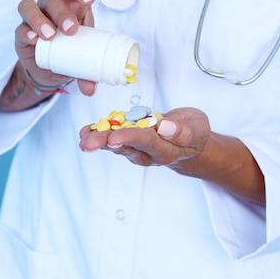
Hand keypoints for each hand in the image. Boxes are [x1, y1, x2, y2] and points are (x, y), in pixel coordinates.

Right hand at [16, 0, 96, 95]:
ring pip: (31, 7)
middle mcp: (53, 6)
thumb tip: (91, 90)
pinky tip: (34, 40)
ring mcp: (35, 17)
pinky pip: (20, 27)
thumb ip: (90, 73)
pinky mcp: (22, 32)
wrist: (53, 68)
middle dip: (62, 13)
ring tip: (50, 36)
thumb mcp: (86, 58)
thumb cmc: (75, 50)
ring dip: (40, 20)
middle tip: (71, 30)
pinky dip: (27, 32)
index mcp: (73, 3)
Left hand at [78, 107, 210, 166]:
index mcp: (166, 149)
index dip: (129, 138)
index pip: (145, 142)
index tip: (113, 137)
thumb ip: (182, 130)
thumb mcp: (197, 128)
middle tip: (86, 143)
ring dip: (98, 139)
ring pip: (116, 143)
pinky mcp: (132, 140)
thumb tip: (164, 126)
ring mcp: (138, 148)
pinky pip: (114, 136)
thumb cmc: (195, 134)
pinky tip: (87, 131)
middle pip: (125, 147)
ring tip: (83, 135)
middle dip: (104, 143)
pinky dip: (100, 132)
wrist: (192, 143)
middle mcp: (148, 152)